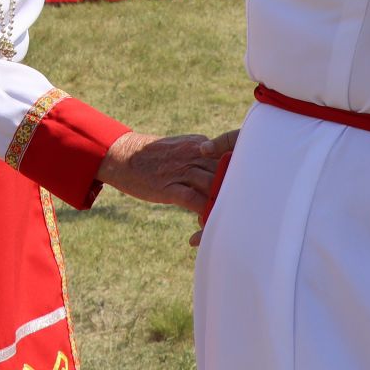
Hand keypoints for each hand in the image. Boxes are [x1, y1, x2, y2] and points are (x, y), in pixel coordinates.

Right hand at [97, 128, 235, 216]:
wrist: (122, 156)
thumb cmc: (151, 155)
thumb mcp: (180, 147)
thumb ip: (200, 157)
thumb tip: (218, 171)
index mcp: (199, 144)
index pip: (228, 159)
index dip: (239, 176)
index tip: (248, 190)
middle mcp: (194, 155)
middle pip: (226, 174)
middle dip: (235, 192)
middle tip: (244, 210)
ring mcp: (182, 171)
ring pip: (214, 188)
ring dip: (222, 205)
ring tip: (227, 221)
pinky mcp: (170, 187)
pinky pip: (196, 202)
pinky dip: (205, 214)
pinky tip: (207, 224)